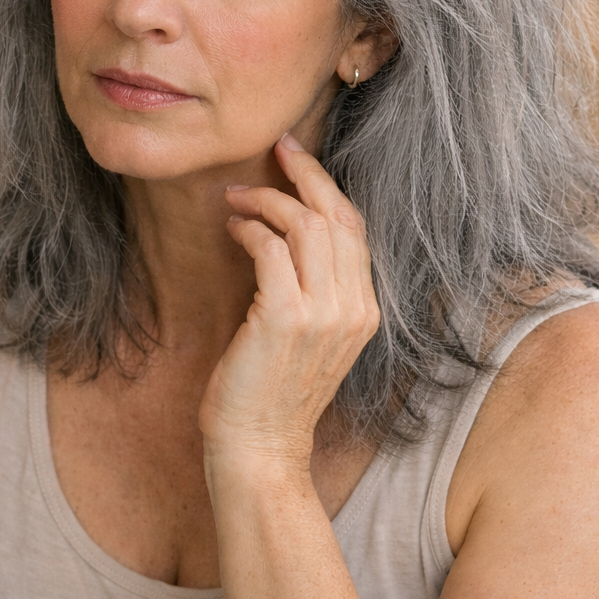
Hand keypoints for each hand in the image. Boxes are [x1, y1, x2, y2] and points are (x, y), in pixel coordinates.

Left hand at [199, 135, 379, 468]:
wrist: (260, 449)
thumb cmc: (271, 393)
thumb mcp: (309, 337)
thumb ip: (313, 290)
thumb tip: (287, 233)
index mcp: (366, 311)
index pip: (355, 230)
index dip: (327, 187)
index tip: (297, 157)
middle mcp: (354, 309)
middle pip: (338, 216)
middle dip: (305, 174)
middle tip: (275, 150)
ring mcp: (323, 315)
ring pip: (307, 226)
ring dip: (267, 200)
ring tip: (237, 197)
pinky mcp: (285, 319)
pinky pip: (271, 249)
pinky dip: (250, 228)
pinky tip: (233, 227)